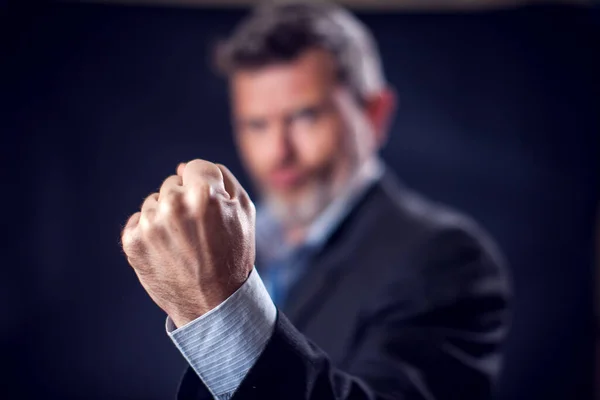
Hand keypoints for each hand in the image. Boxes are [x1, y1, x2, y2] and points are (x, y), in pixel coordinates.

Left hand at [121, 160, 255, 327]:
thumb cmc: (233, 254)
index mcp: (204, 194)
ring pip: (154, 202)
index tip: (209, 209)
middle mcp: (174, 205)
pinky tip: (166, 249)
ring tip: (183, 243)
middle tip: (198, 232)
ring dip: (166, 217)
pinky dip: (149, 232)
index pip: (195, 167)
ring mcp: (151, 224)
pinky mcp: (132, 242)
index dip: (205, 187)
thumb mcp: (244, 211)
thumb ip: (220, 177)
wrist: (214, 302)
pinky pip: (137, 221)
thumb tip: (182, 166)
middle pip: (173, 183)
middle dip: (185, 201)